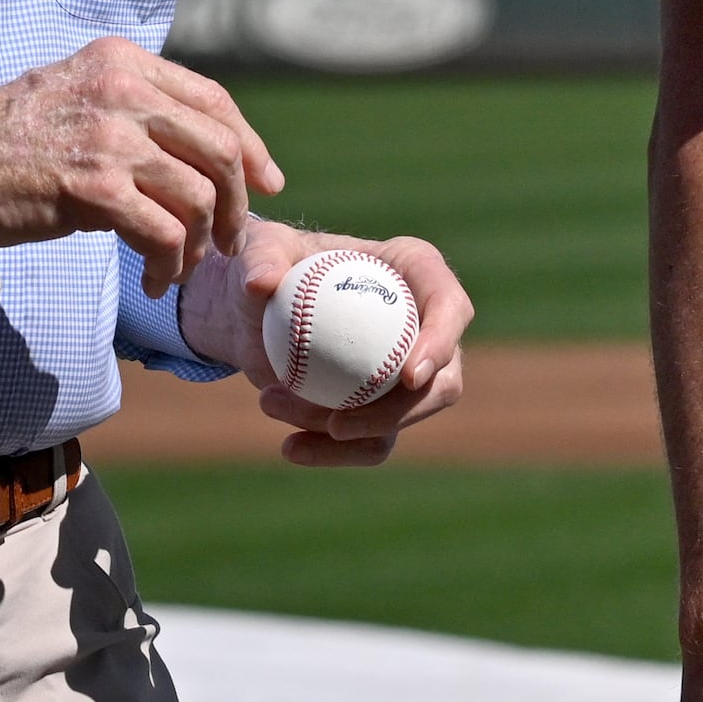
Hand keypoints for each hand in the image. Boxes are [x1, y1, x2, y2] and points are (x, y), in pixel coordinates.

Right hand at [0, 37, 280, 294]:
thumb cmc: (2, 140)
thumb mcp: (74, 96)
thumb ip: (131, 108)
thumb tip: (193, 150)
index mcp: (122, 63)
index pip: (214, 100)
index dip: (250, 145)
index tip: (267, 182)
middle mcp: (122, 90)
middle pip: (219, 148)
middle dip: (238, 202)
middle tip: (232, 240)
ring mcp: (109, 137)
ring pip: (200, 195)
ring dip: (202, 242)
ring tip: (179, 266)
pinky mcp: (92, 187)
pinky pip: (164, 232)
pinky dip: (170, 263)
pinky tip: (153, 278)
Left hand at [175, 220, 474, 467]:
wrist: (253, 310)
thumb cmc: (268, 262)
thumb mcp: (258, 249)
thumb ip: (259, 260)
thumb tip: (262, 284)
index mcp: (414, 270)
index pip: (449, 305)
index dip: (443, 341)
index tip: (409, 375)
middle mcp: (422, 324)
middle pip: (443, 379)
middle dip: (399, 411)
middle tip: (338, 423)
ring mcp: (407, 373)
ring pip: (403, 418)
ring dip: (348, 431)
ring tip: (275, 406)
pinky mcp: (381, 409)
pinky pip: (371, 442)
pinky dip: (333, 451)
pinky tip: (290, 446)